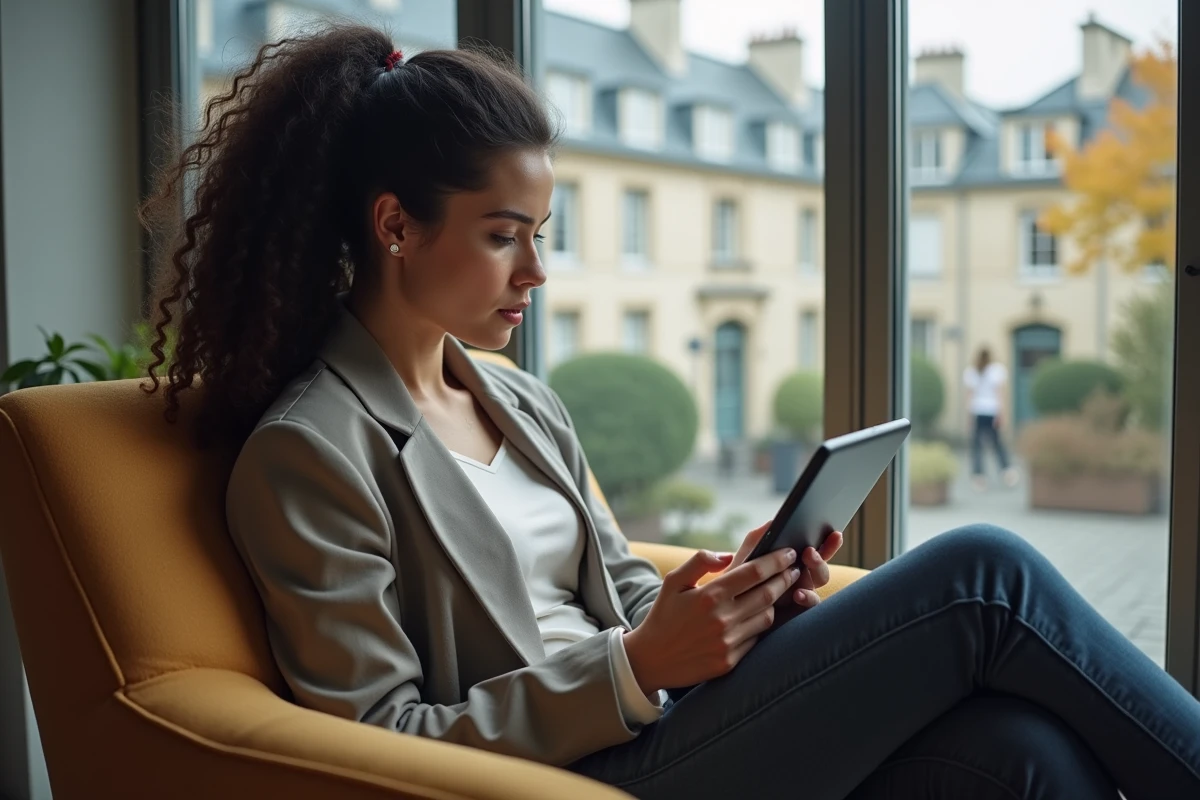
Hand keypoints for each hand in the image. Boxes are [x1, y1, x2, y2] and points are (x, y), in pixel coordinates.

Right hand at [623, 545, 802, 692]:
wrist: (650, 660)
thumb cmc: (663, 615)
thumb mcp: (673, 581)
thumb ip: (700, 561)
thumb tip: (727, 554)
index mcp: (709, 595)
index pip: (754, 572)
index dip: (776, 561)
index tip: (789, 553)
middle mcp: (721, 619)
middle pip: (768, 594)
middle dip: (785, 578)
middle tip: (794, 569)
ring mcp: (727, 643)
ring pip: (767, 616)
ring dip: (776, 601)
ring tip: (779, 590)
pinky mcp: (730, 661)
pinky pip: (757, 638)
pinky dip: (761, 624)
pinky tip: (762, 614)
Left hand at [730, 521, 843, 609]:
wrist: (727, 605)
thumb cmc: (739, 577)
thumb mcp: (748, 554)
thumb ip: (759, 537)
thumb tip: (775, 520)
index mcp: (794, 562)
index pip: (817, 550)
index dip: (830, 543)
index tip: (835, 534)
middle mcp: (802, 578)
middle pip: (821, 567)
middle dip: (820, 558)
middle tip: (810, 550)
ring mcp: (802, 595)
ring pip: (818, 583)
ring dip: (816, 571)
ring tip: (807, 562)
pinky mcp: (796, 611)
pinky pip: (810, 605)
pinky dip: (808, 598)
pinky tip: (798, 594)